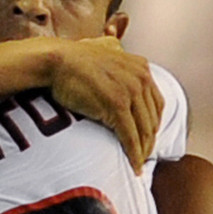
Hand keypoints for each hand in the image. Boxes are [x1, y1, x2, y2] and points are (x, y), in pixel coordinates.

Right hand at [50, 37, 162, 172]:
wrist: (56, 61)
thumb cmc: (73, 60)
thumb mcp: (104, 49)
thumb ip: (115, 51)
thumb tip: (116, 47)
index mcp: (141, 67)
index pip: (156, 102)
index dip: (153, 124)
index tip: (147, 137)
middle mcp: (141, 78)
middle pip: (152, 118)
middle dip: (149, 141)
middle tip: (144, 157)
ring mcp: (130, 92)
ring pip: (144, 130)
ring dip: (143, 151)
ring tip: (138, 165)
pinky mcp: (117, 106)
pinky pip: (130, 137)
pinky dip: (134, 154)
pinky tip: (134, 166)